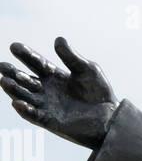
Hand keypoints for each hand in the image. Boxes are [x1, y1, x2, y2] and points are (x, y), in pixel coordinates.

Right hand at [0, 37, 117, 149]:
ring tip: (4, 81)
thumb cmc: (99, 92)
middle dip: (13, 73)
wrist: (111, 117)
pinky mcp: (50, 121)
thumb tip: (58, 39)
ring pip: (24, 97)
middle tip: (3, 66)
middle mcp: (46, 90)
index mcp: (54, 75)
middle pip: (25, 79)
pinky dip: (24, 110)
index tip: (14, 46)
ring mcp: (47, 105)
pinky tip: (16, 102)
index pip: (36, 63)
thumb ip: (71, 57)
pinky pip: (33, 115)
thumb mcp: (87, 70)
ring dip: (14, 90)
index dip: (25, 55)